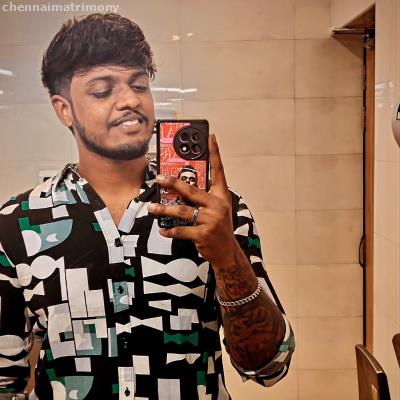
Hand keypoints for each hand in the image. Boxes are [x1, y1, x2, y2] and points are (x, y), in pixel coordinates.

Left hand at [148, 134, 237, 266]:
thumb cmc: (219, 227)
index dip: (215, 153)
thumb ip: (203, 198)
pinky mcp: (203, 234)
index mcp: (221, 196)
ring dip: (164, 210)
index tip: (211, 137)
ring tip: (152, 209)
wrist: (227, 251)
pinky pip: (181, 230)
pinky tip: (163, 230)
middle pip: (192, 190)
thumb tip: (179, 188)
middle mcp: (217, 205)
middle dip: (173, 183)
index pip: (218, 171)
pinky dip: (170, 230)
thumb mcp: (217, 209)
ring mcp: (211, 220)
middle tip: (158, 179)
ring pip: (182, 210)